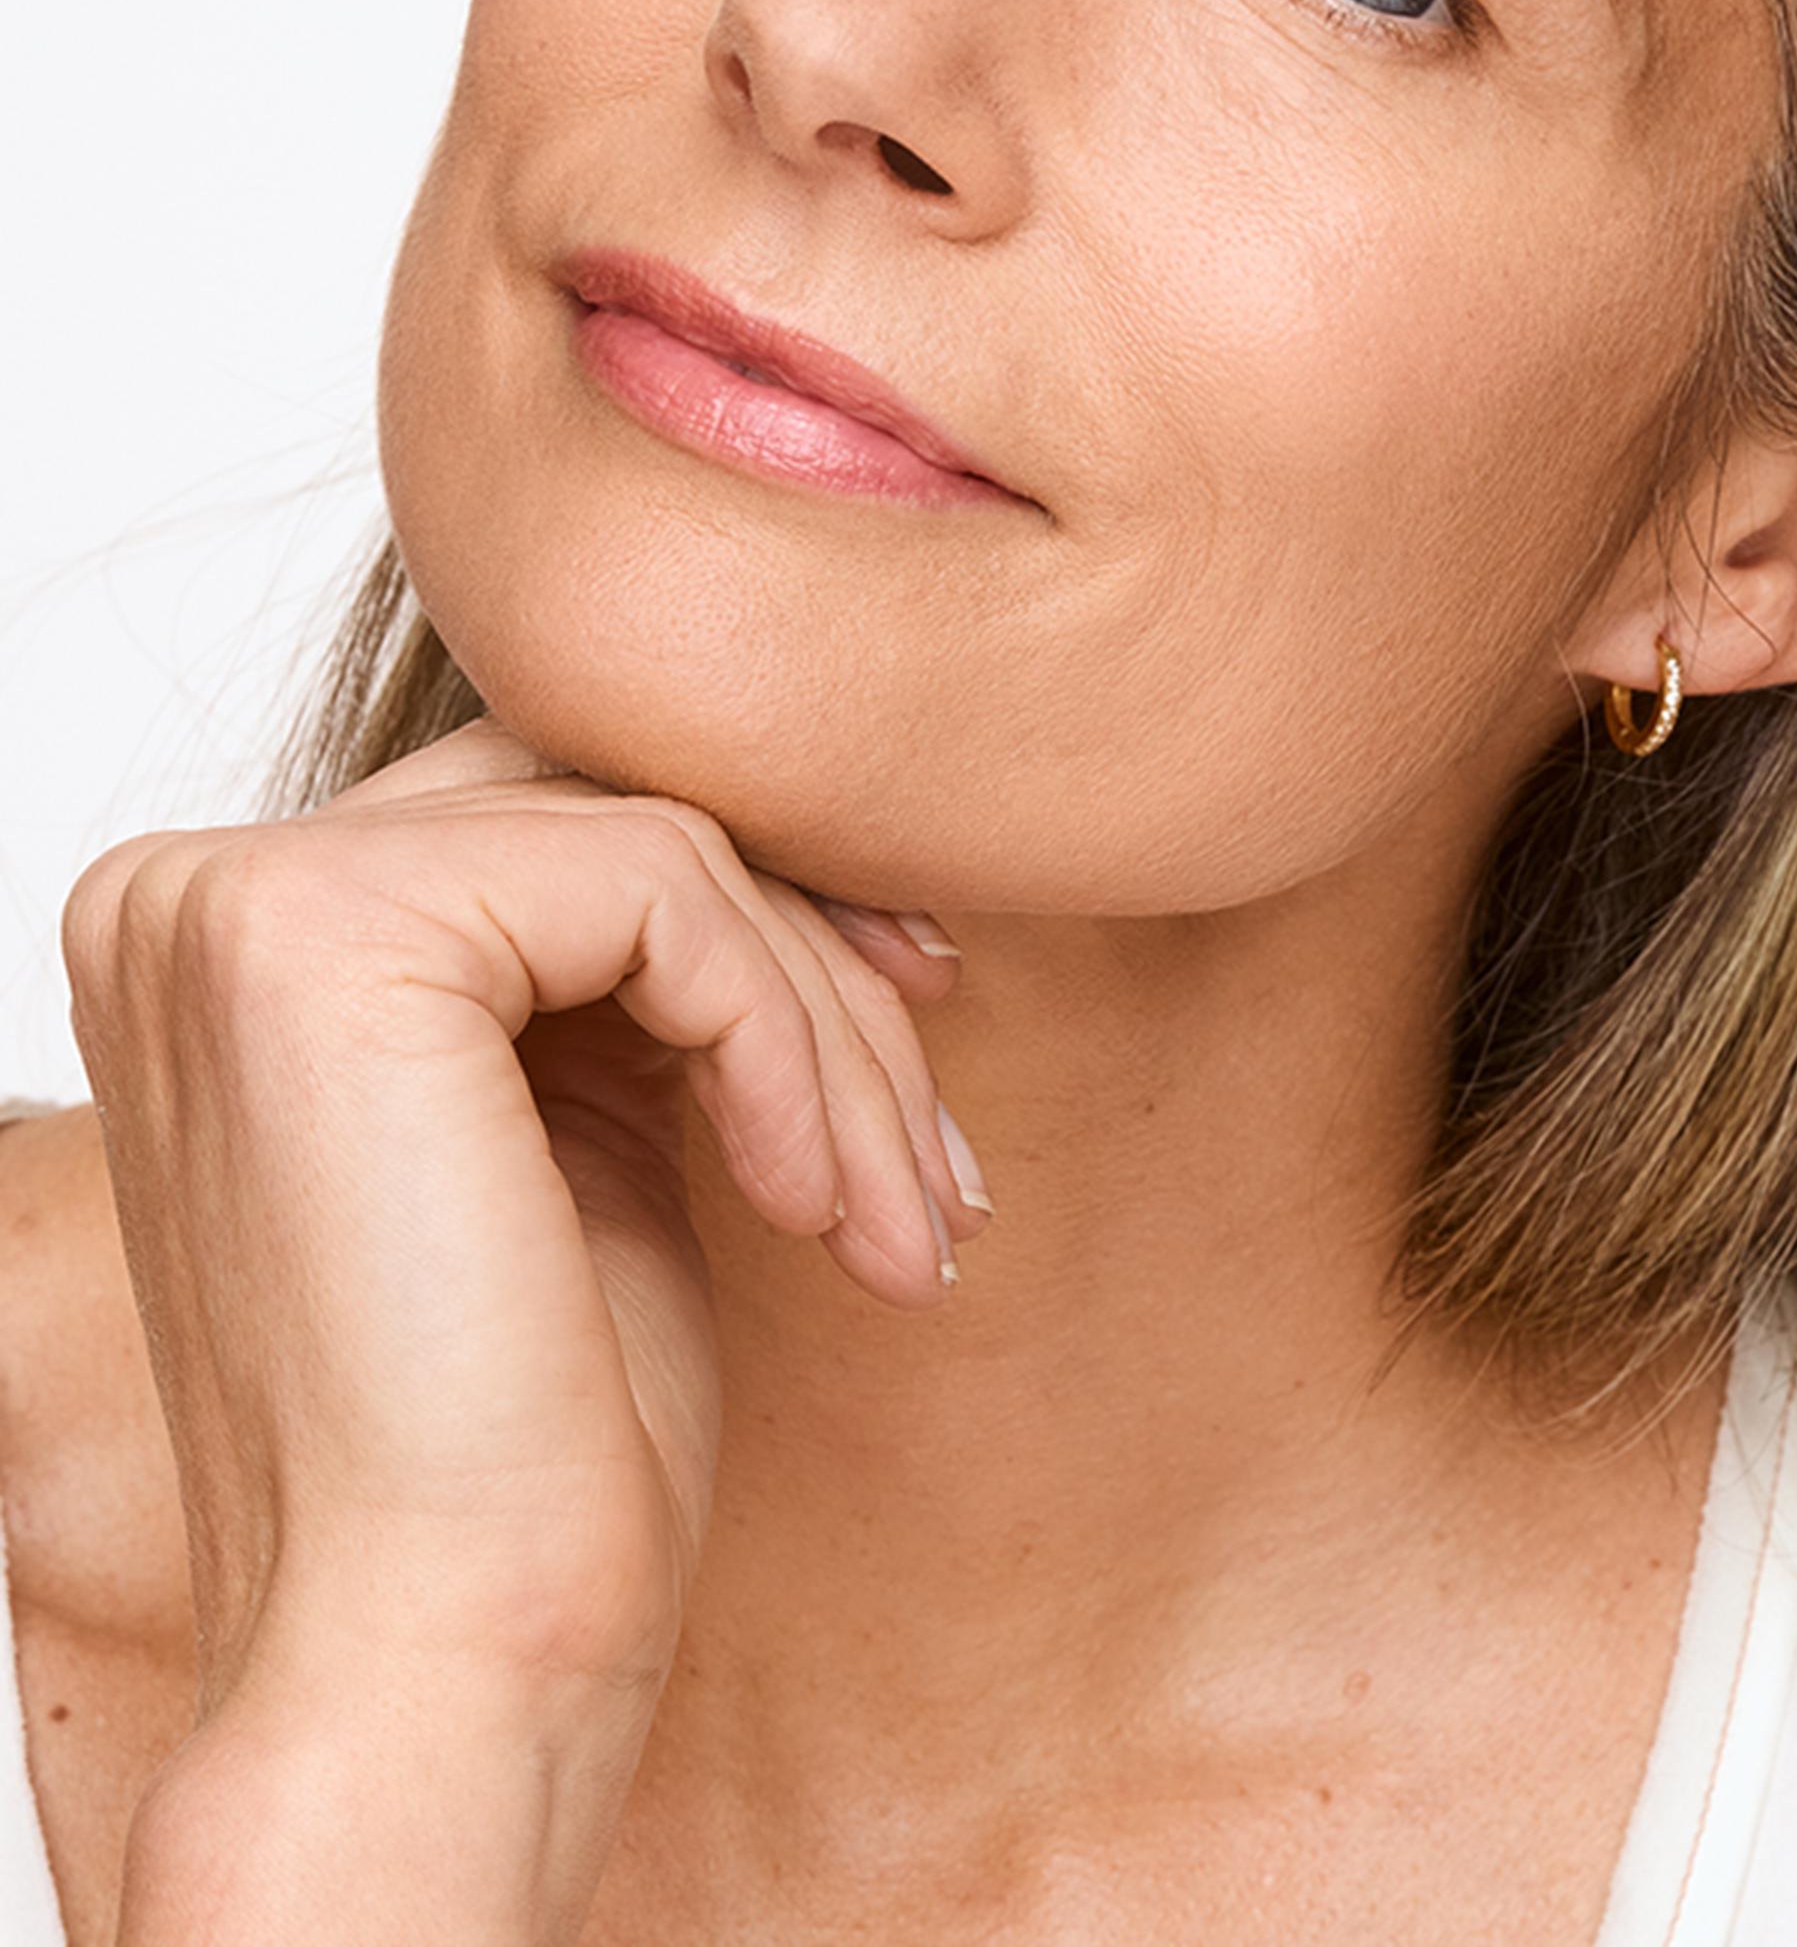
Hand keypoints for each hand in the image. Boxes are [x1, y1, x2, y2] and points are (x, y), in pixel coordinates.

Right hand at [64, 712, 984, 1733]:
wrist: (440, 1668)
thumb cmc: (522, 1444)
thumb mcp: (578, 1126)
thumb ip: (614, 956)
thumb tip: (798, 818)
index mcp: (227, 940)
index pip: (554, 811)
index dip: (762, 912)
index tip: (919, 1017)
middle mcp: (190, 897)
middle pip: (607, 805)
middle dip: (815, 963)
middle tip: (929, 1142)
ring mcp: (234, 907)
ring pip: (661, 848)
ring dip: (835, 1036)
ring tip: (900, 1215)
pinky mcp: (320, 940)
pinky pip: (665, 893)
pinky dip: (792, 1048)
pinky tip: (815, 1210)